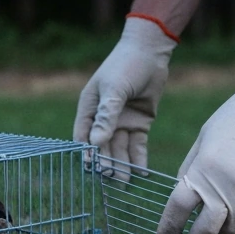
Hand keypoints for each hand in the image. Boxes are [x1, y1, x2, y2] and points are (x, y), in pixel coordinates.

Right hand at [73, 16, 176, 179]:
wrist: (150, 52)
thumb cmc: (125, 65)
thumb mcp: (114, 89)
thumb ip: (106, 116)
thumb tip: (96, 143)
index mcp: (89, 108)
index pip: (84, 136)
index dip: (87, 153)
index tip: (91, 168)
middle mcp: (104, 118)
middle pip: (103, 146)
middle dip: (107, 162)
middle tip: (112, 179)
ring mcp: (122, 122)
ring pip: (120, 148)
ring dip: (123, 164)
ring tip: (126, 182)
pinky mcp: (139, 123)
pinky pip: (137, 145)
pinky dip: (139, 158)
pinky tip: (142, 172)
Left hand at [158, 61, 234, 233]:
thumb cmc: (234, 121)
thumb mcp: (203, 142)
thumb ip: (191, 172)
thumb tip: (185, 204)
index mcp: (202, 171)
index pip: (177, 209)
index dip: (168, 228)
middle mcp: (225, 187)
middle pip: (204, 232)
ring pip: (233, 230)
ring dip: (225, 228)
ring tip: (224, 214)